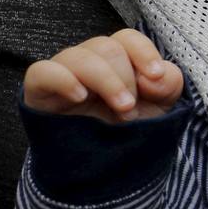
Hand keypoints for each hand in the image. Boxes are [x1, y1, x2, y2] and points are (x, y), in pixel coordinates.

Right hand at [23, 29, 183, 121]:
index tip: (154, 76)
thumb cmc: (128, 131)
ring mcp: (63, 73)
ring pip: (80, 56)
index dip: (143, 52)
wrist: (100, 170)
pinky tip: (80, 96)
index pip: (127, 38)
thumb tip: (156, 74)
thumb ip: (168, 84)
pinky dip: (63, 79)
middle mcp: (89, 60)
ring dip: (105, 81)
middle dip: (125, 79)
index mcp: (117, 59)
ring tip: (120, 110)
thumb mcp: (159, 108)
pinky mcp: (38, 90)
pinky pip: (42, 71)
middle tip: (130, 109)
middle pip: (106, 47)